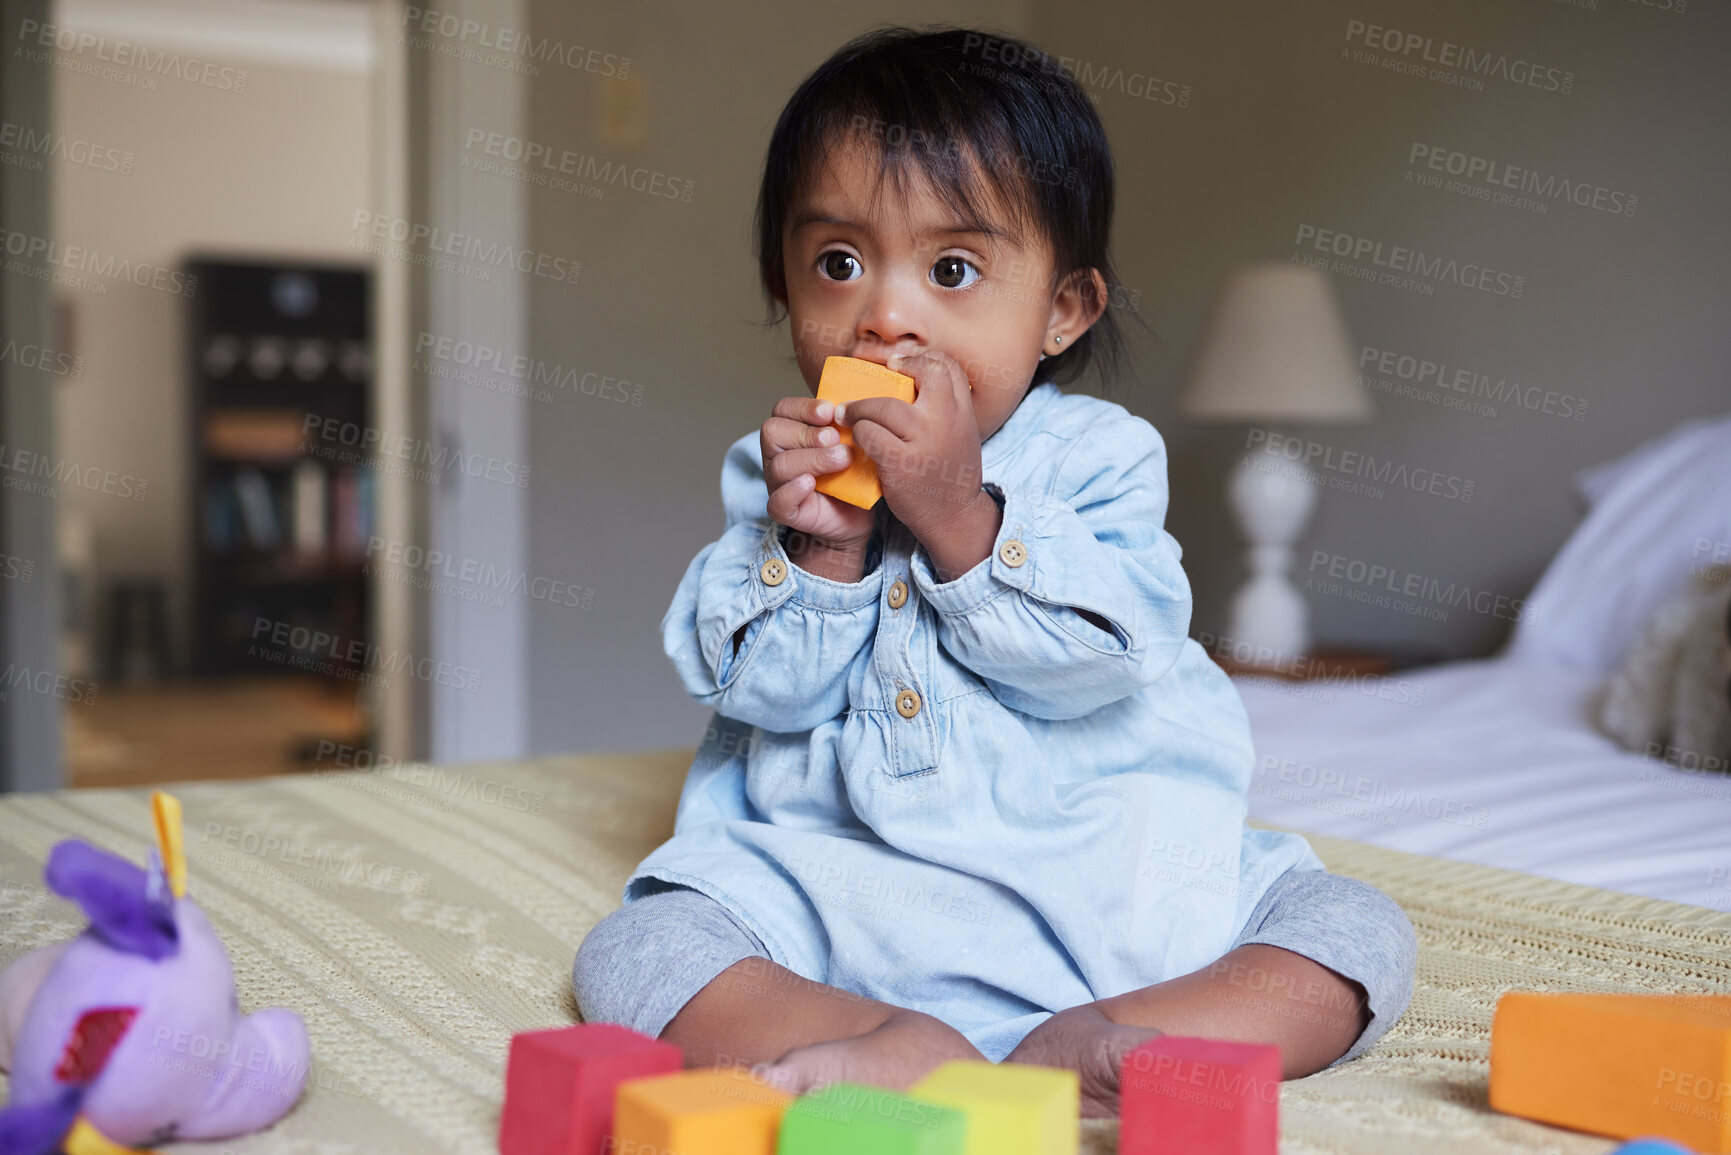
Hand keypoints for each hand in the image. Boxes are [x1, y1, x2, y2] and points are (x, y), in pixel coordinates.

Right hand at [760, 395, 875, 555]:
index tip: (830, 412)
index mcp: (790, 432)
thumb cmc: (852, 472)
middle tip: (837, 439)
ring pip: (780, 465)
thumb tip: (858, 403)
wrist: (857, 513)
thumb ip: (847, 422)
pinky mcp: (785, 511)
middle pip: (773, 432)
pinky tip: (812, 483)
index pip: (782, 409)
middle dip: (808, 433)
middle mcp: (777, 455)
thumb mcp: (852, 441)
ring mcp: (778, 484)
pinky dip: (794, 490)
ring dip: (813, 459)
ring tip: (842, 460)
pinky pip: (777, 501)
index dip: (804, 407)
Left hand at [835, 350, 983, 545]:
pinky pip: (869, 434)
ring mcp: (924, 440)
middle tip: (875, 376)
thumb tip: (907, 379)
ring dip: (859, 407)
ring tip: (846, 413)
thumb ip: (943, 408)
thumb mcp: (960, 434)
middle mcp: (947, 421)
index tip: (898, 364)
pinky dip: (858, 432)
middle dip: (896, 367)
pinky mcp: (901, 463)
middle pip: (923, 372)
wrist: (954, 517)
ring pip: (884, 406)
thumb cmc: (949, 474)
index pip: (947, 366)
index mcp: (963, 412)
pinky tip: (855, 438)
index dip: (920, 358)